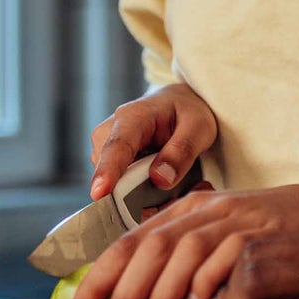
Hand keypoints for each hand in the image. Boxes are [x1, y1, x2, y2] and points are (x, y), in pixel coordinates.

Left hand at [66, 185, 298, 298]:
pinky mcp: (265, 230)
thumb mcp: (223, 237)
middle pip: (149, 246)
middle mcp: (208, 209)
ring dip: (162, 296)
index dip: (98, 279)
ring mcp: (237, 217)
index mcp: (189, 210)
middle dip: (124, 292)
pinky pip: (226, 260)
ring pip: (182, 253)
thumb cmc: (274, 237)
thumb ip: (185, 258)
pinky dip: (208, 288)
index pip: (128, 241)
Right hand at [89, 83, 216, 200]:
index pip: (116, 147)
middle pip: (111, 171)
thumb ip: (182, 151)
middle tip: (170, 188)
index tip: (100, 193)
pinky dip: (137, 190)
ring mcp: (105, 148)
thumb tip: (161, 180)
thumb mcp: (198, 126)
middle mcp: (110, 131)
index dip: (107, 171)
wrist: (180, 105)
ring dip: (139, 191)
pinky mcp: (108, 162)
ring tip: (168, 176)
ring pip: (113, 182)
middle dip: (135, 190)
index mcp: (132, 116)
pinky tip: (157, 179)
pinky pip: (117, 185)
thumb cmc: (187, 112)